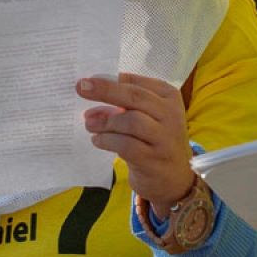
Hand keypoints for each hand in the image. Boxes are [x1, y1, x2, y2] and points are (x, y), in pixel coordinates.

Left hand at [79, 73, 193, 213]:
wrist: (175, 177)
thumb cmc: (156, 139)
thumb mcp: (149, 116)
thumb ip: (127, 103)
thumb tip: (93, 90)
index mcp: (169, 96)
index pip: (138, 83)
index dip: (111, 79)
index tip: (88, 79)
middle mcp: (171, 114)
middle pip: (135, 97)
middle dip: (106, 90)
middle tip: (81, 87)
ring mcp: (164, 138)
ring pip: (131, 121)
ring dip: (105, 121)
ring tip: (89, 123)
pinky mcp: (154, 159)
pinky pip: (126, 145)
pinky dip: (107, 140)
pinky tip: (97, 140)